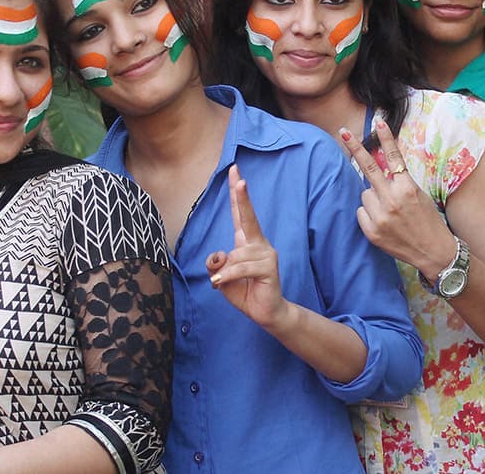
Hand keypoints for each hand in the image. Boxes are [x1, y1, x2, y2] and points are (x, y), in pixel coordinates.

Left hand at [206, 165, 288, 329]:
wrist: (265, 312)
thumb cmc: (244, 292)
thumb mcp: (221, 278)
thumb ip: (216, 265)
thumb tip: (220, 255)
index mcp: (246, 241)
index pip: (240, 213)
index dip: (237, 193)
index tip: (234, 171)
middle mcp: (258, 243)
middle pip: (248, 217)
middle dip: (242, 196)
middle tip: (238, 177)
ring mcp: (266, 254)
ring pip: (235, 255)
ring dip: (225, 272)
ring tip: (224, 283)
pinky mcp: (269, 267)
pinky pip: (242, 267)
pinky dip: (229, 276)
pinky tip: (222, 284)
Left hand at [340, 119, 455, 274]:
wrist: (433, 252)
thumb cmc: (428, 220)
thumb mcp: (419, 194)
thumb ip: (399, 182)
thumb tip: (378, 169)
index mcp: (407, 188)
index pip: (393, 158)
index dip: (385, 138)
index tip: (378, 122)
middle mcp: (392, 200)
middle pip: (368, 168)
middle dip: (354, 148)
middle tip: (342, 132)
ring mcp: (380, 216)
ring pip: (364, 193)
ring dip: (373, 198)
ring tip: (390, 212)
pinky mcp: (372, 231)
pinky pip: (361, 211)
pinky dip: (369, 214)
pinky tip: (384, 223)